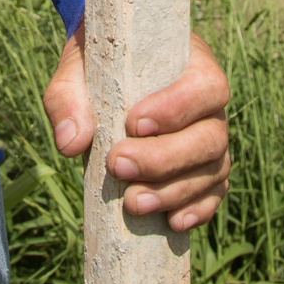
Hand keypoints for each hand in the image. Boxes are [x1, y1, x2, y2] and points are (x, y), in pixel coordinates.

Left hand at [42, 26, 229, 232]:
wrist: (106, 71)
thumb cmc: (97, 63)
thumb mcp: (77, 67)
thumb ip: (68, 97)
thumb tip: (70, 143)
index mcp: (190, 62)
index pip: (205, 84)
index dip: (177, 108)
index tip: (133, 124)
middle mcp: (209, 102)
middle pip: (211, 136)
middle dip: (166, 158)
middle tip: (119, 165)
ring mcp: (211, 136)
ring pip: (214, 168)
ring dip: (176, 190)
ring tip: (133, 203)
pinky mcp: (205, 168)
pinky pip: (214, 191)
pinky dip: (198, 208)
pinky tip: (172, 221)